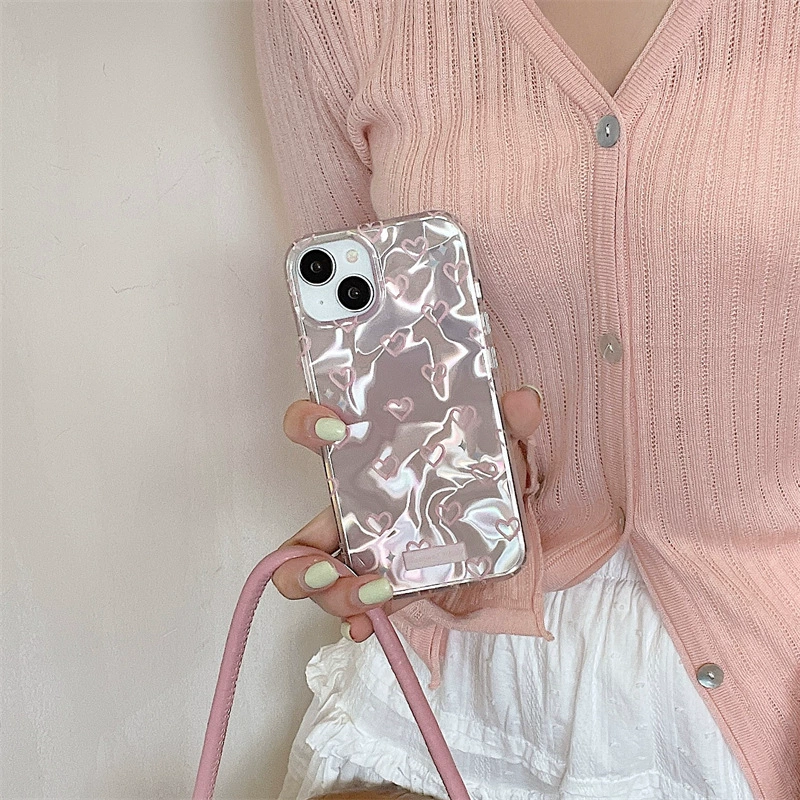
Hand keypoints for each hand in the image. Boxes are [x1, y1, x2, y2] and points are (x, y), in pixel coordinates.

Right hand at [271, 386, 543, 642]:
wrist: (516, 523)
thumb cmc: (488, 472)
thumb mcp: (500, 442)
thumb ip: (510, 419)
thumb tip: (523, 401)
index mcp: (369, 462)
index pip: (317, 432)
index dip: (306, 423)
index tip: (336, 430)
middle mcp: (357, 510)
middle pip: (300, 537)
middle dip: (298, 557)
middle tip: (330, 564)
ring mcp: (370, 552)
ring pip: (320, 580)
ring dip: (332, 594)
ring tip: (373, 594)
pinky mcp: (393, 585)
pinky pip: (359, 608)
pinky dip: (356, 620)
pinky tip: (367, 627)